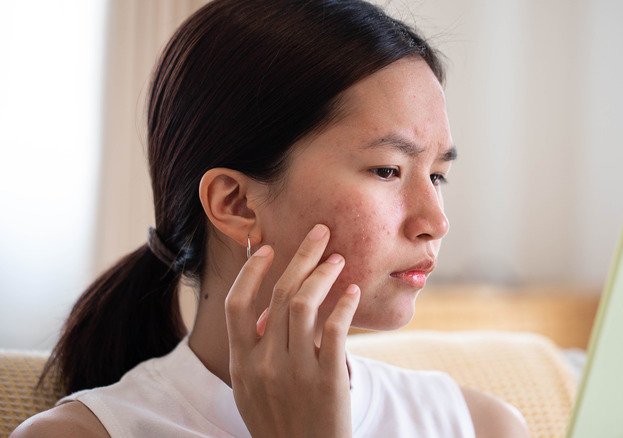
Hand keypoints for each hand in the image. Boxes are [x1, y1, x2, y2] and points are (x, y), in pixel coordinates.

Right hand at [225, 224, 360, 437]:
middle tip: (320, 233)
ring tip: (338, 259)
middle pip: (280, 295)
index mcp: (242, 363)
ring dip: (323, 274)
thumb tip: (267, 312)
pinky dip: (344, 304)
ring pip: (305, 304)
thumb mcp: (253, 390)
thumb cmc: (279, 423)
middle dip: (301, 256)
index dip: (251, 271)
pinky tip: (352, 292)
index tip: (267, 247)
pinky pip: (335, 329)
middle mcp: (264, 363)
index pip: (237, 304)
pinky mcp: (326, 380)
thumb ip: (255, 351)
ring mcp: (295, 371)